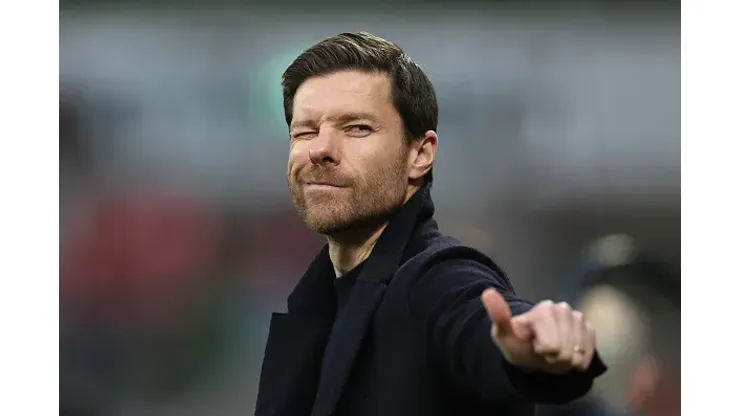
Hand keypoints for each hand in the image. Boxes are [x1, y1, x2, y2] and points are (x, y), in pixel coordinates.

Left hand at [481, 288, 595, 373]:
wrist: (535, 353)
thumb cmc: (520, 345)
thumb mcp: (504, 336)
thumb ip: (499, 316)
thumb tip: (488, 292)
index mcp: (544, 309)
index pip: (551, 346)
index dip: (543, 353)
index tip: (535, 347)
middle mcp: (563, 309)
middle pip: (565, 351)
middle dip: (555, 358)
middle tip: (545, 353)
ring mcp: (578, 318)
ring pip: (578, 353)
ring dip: (566, 359)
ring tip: (555, 353)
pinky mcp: (589, 328)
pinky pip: (589, 352)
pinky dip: (579, 359)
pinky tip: (569, 354)